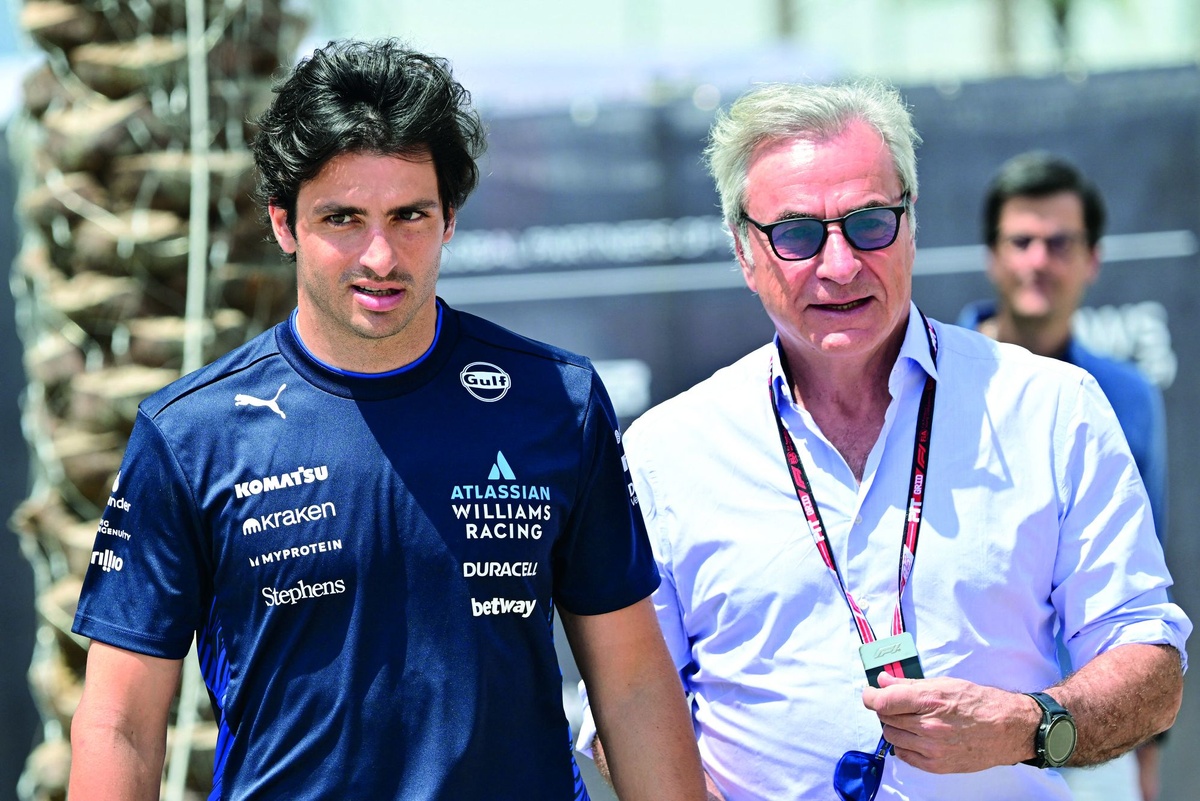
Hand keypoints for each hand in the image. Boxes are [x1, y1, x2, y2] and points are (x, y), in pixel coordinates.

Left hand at [861, 672, 1038, 773]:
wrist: (1009, 728)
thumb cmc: (980, 702)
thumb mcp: (945, 683)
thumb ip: (909, 684)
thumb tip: (883, 681)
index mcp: (929, 700)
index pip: (883, 701)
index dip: (870, 696)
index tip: (869, 694)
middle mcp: (928, 726)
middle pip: (885, 718)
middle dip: (886, 709)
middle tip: (896, 705)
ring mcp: (932, 748)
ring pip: (892, 737)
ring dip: (894, 727)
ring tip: (909, 720)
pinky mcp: (937, 765)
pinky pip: (905, 756)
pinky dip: (904, 745)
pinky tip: (915, 736)